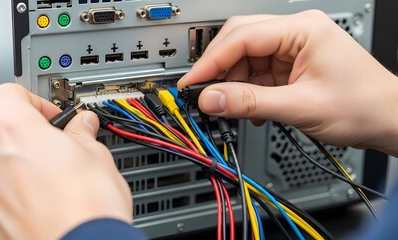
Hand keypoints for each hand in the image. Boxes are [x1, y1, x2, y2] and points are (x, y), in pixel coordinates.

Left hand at [0, 83, 131, 238]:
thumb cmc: (86, 210)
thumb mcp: (95, 156)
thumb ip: (81, 134)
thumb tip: (82, 127)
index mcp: (11, 128)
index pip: (9, 92)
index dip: (35, 102)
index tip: (52, 117)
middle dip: (16, 130)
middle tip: (46, 144)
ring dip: (5, 162)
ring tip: (40, 178)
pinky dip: (1, 193)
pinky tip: (31, 202)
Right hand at [178, 10, 397, 155]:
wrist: (386, 119)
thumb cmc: (362, 105)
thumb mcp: (300, 106)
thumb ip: (250, 102)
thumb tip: (211, 99)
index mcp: (302, 29)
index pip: (242, 37)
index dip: (211, 61)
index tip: (192, 83)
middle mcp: (295, 32)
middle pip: (239, 40)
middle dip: (219, 68)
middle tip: (204, 93)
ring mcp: (292, 48)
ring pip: (245, 58)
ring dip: (234, 83)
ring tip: (234, 107)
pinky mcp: (290, 64)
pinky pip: (257, 72)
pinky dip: (247, 90)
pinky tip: (251, 108)